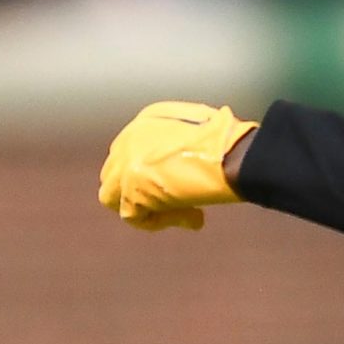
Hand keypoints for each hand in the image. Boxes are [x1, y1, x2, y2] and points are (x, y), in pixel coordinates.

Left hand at [97, 101, 259, 231]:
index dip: (150, 173)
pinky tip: (191, 218)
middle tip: (171, 202)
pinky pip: (131, 216)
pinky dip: (157, 223)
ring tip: (176, 212)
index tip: (179, 185)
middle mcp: (129, 138)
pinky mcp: (130, 189)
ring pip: (112, 195)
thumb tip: (183, 166)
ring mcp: (126, 163)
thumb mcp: (204, 129)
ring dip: (141, 208)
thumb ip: (183, 142)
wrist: (230, 154)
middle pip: (114, 171)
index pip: (130, 151)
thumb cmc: (229, 142)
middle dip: (137, 190)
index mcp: (147, 120)